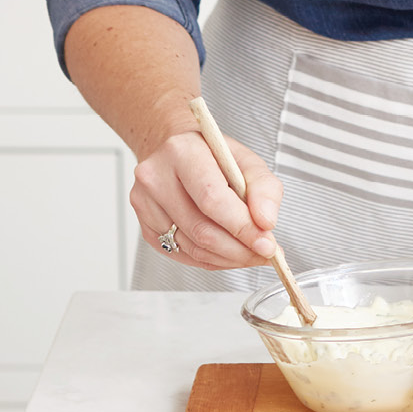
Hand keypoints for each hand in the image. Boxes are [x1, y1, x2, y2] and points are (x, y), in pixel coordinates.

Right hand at [131, 129, 282, 269]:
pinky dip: (211, 259)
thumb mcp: (246, 160)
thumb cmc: (212, 155)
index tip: (267, 244)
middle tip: (263, 253)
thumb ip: (264, 189)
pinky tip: (226, 251)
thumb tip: (266, 223)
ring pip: (192, 248)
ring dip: (228, 258)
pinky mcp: (145, 227)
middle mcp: (156, 177)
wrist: (177, 152)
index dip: (242, 227)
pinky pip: (182, 255)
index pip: (213, 199)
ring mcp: (145, 204)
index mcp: (182, 152)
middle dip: (239, 249)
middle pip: (201, 230)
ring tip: (249, 252)